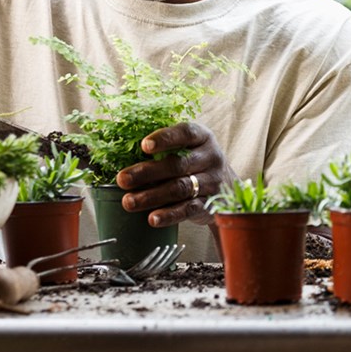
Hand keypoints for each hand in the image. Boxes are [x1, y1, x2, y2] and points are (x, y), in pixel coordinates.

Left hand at [114, 122, 237, 227]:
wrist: (228, 186)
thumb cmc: (195, 161)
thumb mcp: (187, 146)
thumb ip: (164, 148)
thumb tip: (121, 154)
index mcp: (202, 137)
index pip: (185, 133)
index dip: (165, 138)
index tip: (144, 145)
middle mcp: (210, 157)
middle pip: (177, 164)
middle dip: (147, 172)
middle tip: (122, 179)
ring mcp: (212, 182)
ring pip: (180, 188)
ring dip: (151, 196)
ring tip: (128, 202)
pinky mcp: (210, 204)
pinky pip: (188, 209)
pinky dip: (169, 215)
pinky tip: (152, 218)